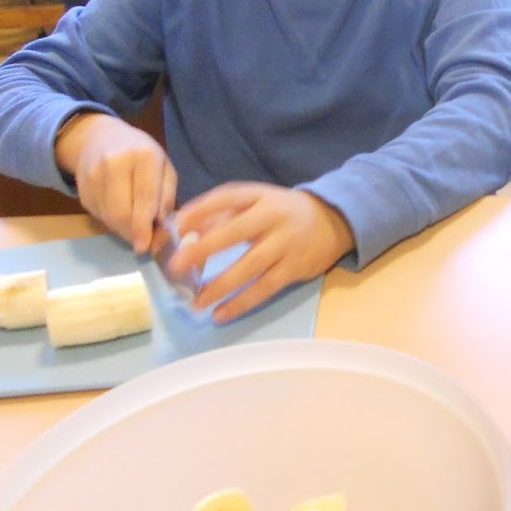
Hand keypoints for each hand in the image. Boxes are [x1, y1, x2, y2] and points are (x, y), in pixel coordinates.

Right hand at [54, 112, 175, 253]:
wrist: (99, 137)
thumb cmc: (140, 153)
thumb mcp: (164, 166)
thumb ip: (166, 195)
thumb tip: (161, 225)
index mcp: (143, 156)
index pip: (144, 198)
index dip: (144, 226)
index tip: (146, 246)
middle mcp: (114, 163)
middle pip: (121, 212)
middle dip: (133, 233)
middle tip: (142, 242)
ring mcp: (93, 175)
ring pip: (108, 217)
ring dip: (122, 229)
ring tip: (134, 226)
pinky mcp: (81, 188)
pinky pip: (97, 214)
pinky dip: (110, 221)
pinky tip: (119, 212)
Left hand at [164, 184, 352, 321]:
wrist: (333, 221)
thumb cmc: (282, 212)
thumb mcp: (257, 202)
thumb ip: (224, 213)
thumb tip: (185, 232)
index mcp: (260, 196)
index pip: (227, 197)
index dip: (201, 210)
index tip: (176, 225)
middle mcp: (274, 217)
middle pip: (236, 232)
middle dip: (204, 249)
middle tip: (176, 266)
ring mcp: (286, 244)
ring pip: (250, 266)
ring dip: (221, 286)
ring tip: (196, 302)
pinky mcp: (295, 268)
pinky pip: (265, 288)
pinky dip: (242, 303)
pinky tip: (221, 314)